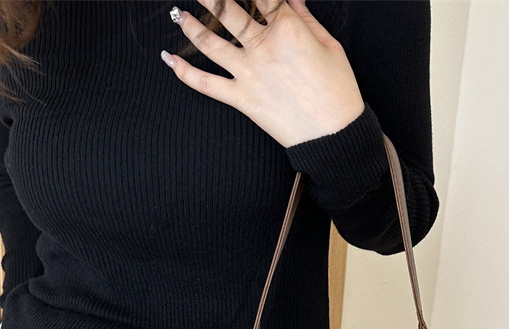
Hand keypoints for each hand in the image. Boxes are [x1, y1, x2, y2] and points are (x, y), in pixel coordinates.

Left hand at [162, 0, 365, 147]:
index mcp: (288, 28)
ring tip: (178, 14)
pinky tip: (169, 59)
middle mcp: (263, 47)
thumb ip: (305, 17)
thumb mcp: (330, 46)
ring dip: (190, 24)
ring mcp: (249, 73)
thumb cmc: (339, 92)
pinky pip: (205, 84)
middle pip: (228, 9)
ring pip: (210, 41)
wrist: (334, 137)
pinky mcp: (242, 99)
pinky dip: (184, 72)